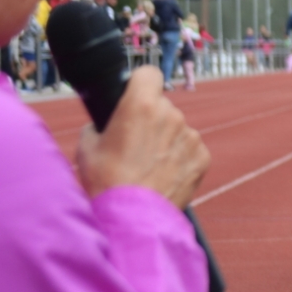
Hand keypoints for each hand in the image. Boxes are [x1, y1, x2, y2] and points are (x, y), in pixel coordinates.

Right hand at [75, 66, 208, 207]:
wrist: (134, 217)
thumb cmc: (106, 181)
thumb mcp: (88, 144)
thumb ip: (102, 123)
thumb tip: (108, 122)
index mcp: (141, 104)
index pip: (149, 74)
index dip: (140, 84)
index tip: (135, 94)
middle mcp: (171, 115)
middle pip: (162, 106)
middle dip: (151, 119)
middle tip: (135, 143)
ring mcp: (191, 136)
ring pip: (177, 129)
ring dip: (167, 140)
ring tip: (149, 165)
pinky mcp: (203, 157)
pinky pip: (190, 149)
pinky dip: (180, 158)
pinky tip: (164, 174)